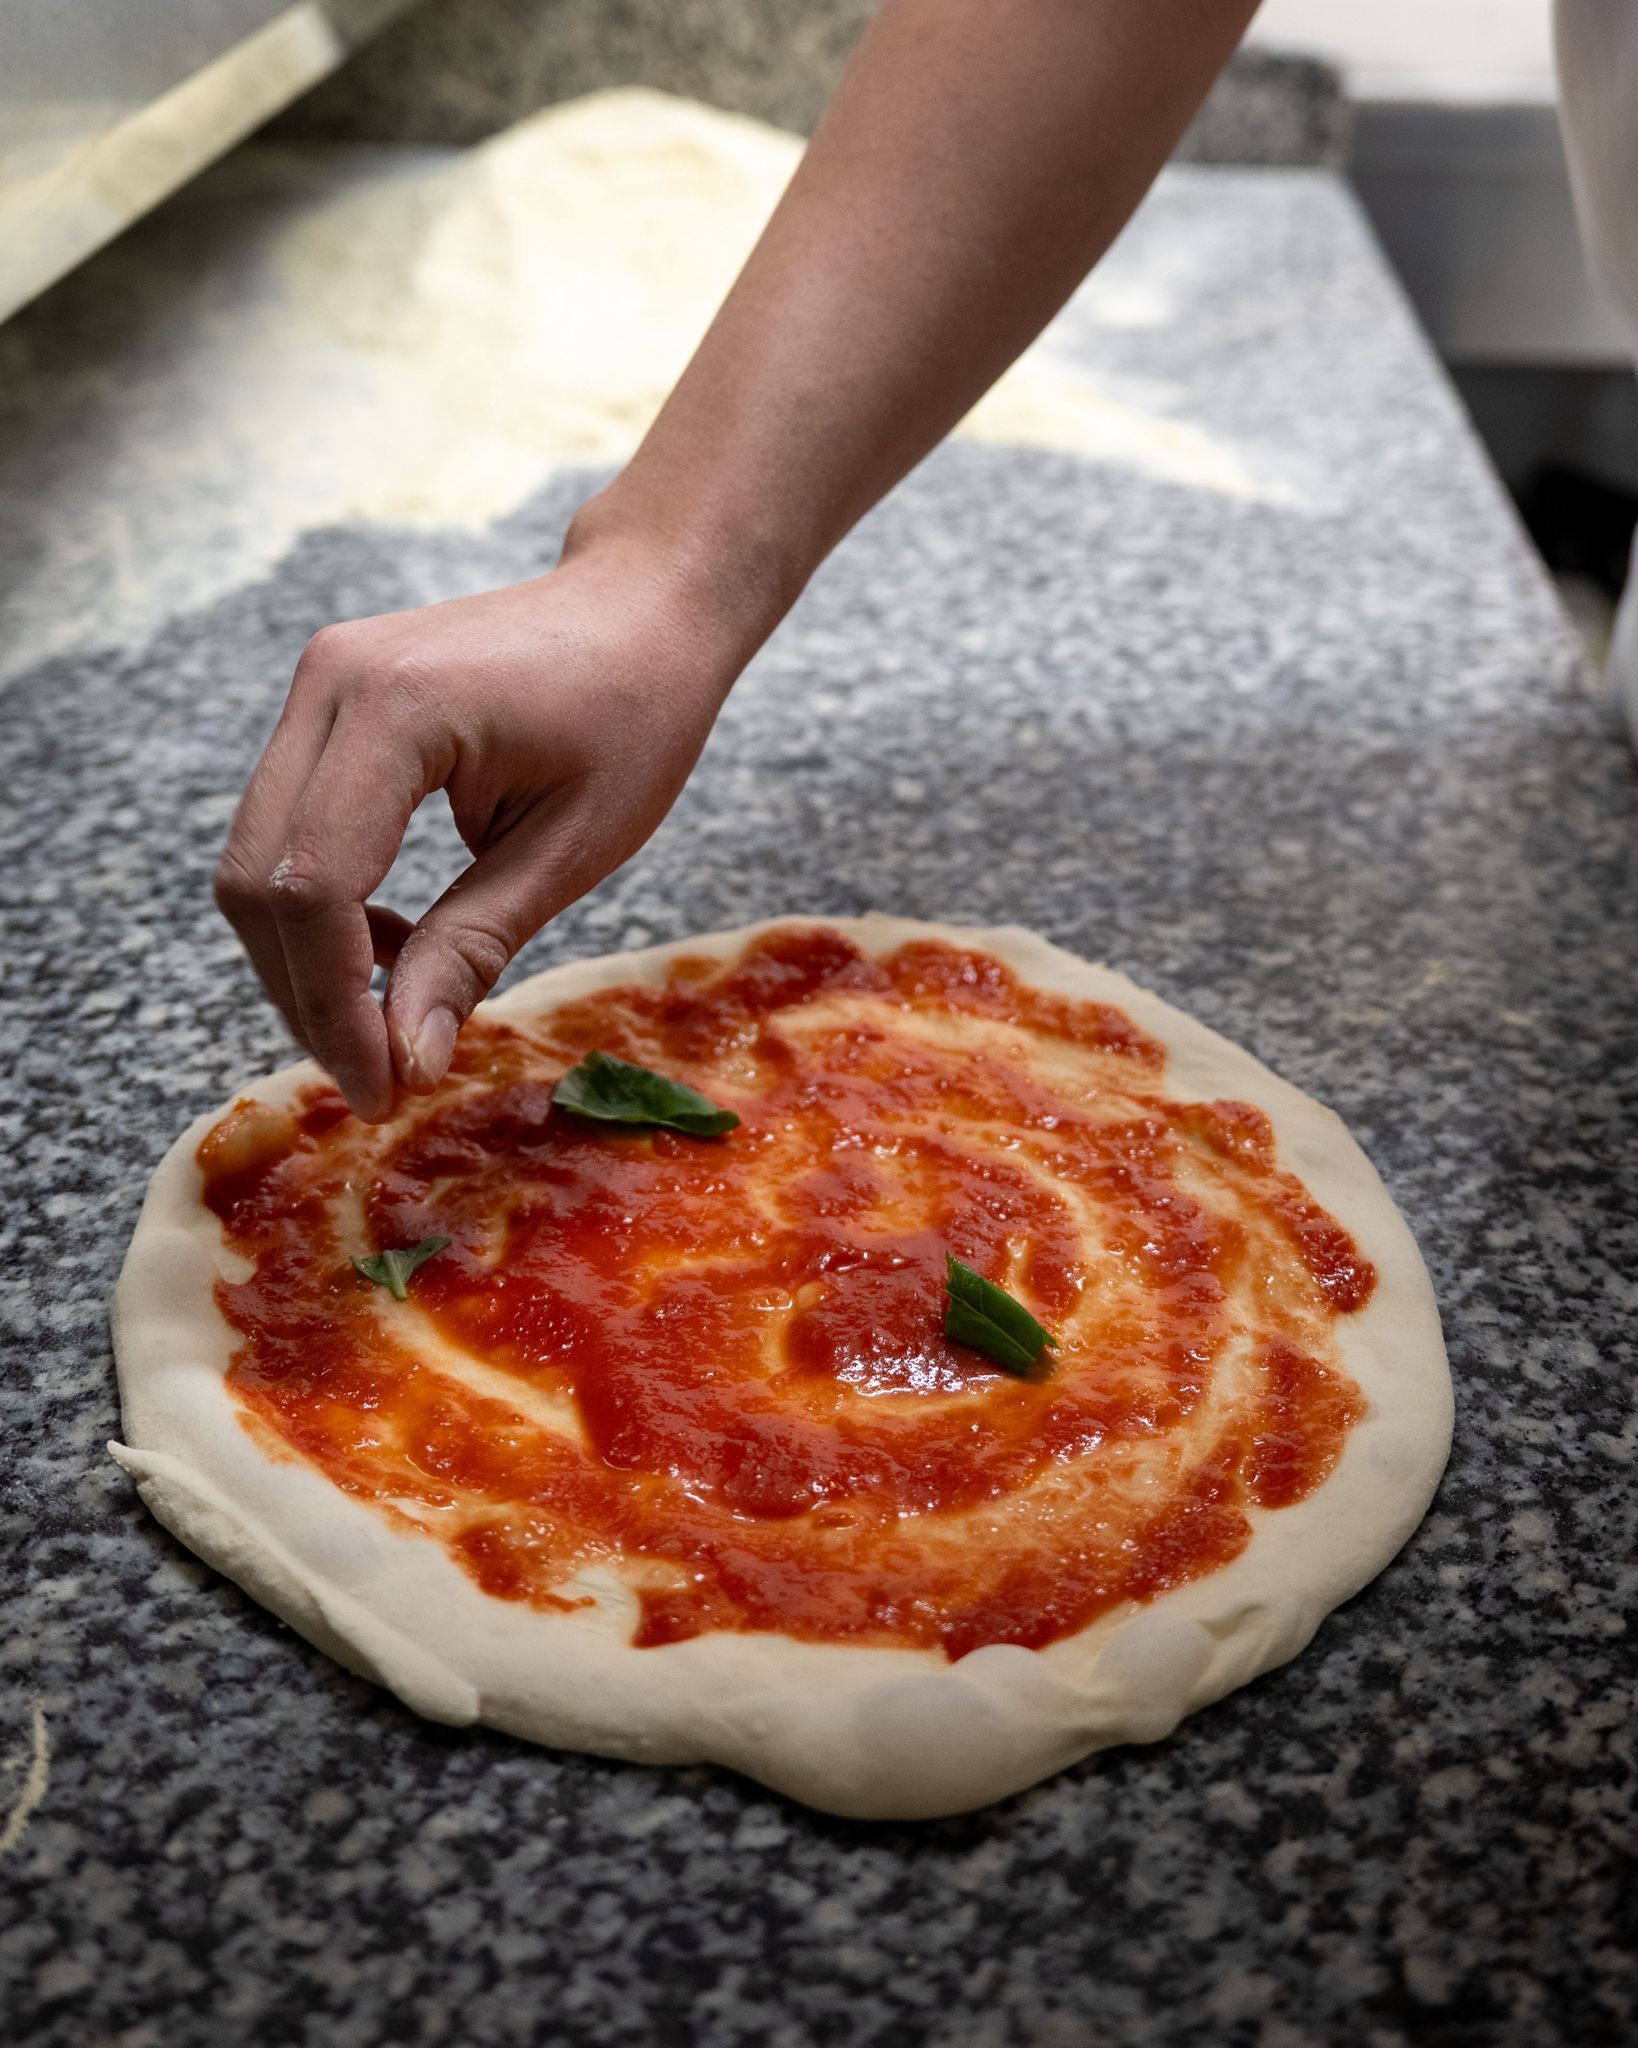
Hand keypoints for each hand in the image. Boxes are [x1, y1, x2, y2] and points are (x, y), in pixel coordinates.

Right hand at [214, 523, 753, 1121]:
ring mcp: (319, 683)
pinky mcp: (327, 701)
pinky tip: (394, 946)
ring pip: (256, 859)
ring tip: (391, 1020)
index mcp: (397, 708)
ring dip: (306, 958)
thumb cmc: (637, 711)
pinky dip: (320, 907)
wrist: (643, 606)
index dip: (335, 1005)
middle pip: (259, 879)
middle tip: (378, 1076)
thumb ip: (474, 947)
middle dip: (307, 995)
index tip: (381, 1088)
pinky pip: (286, 828)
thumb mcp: (572, 847)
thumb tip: (405, 1057)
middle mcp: (331, 682)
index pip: (314, 887)